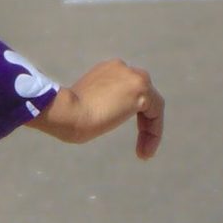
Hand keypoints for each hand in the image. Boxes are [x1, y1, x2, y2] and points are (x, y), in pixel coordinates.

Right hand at [30, 59, 163, 158]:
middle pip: (143, 96)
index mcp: (107, 71)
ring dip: (150, 130)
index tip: (119, 130)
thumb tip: (106, 112)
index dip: (127, 112)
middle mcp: (122, 68)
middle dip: (144, 121)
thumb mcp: (86, 103)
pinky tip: (145, 152)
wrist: (66, 112)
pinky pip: (156, 114)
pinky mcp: (141, 90)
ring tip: (143, 154)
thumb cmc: (67, 115)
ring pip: (153, 105)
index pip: (126, 90)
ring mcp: (133, 77)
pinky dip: (154, 133)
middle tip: (139, 146)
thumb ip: (101, 102)